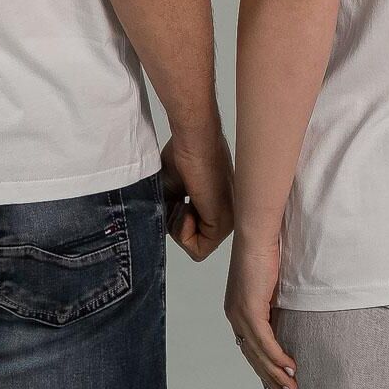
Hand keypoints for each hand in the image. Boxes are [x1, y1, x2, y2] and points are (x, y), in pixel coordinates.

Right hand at [159, 132, 234, 260]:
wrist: (194, 139)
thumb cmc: (185, 154)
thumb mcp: (174, 190)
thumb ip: (173, 210)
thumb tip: (160, 223)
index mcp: (219, 208)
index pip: (197, 235)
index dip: (177, 222)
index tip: (177, 200)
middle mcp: (228, 216)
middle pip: (196, 243)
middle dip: (177, 226)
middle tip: (178, 201)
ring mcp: (228, 221)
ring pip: (196, 248)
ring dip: (179, 227)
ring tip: (182, 200)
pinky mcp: (223, 222)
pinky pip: (198, 249)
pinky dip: (182, 231)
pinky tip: (186, 205)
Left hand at [225, 236, 295, 388]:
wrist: (256, 235)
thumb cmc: (264, 254)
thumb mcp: (268, 287)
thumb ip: (271, 306)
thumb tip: (284, 321)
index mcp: (236, 311)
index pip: (249, 347)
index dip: (262, 367)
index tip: (276, 383)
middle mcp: (234, 316)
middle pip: (252, 355)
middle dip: (270, 378)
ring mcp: (239, 314)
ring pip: (258, 353)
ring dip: (276, 373)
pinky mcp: (249, 310)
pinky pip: (265, 342)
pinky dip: (277, 357)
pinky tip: (289, 368)